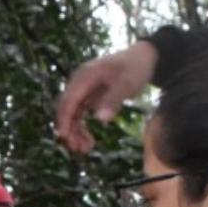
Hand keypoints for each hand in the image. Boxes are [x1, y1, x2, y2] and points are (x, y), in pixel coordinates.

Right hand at [55, 39, 158, 153]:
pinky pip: (79, 113)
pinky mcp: (88, 95)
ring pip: (72, 113)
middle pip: (66, 108)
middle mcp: (79, 82)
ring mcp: (83, 89)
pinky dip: (81, 127)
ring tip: (85, 149)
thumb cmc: (135, 68)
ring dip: (75, 131)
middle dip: (69, 130)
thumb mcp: (128, 84)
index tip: (65, 138)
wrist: (143, 57)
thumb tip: (100, 119)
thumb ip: (113, 100)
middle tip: (79, 150)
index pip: (68, 100)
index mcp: (85, 76)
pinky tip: (89, 140)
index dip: (64, 120)